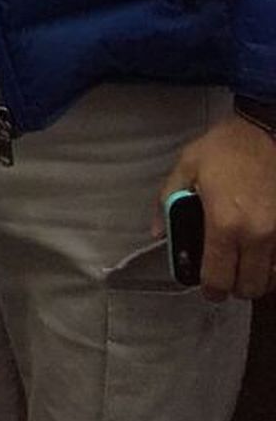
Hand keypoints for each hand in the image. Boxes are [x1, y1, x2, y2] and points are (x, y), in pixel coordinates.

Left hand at [160, 114, 275, 300]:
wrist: (264, 130)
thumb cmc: (225, 147)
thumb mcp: (187, 166)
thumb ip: (167, 201)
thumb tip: (157, 233)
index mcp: (223, 224)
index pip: (218, 278)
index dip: (210, 290)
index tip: (207, 288)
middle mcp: (255, 235)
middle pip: (248, 287)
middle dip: (234, 288)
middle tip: (225, 276)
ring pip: (270, 280)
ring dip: (256, 278)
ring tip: (244, 265)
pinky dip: (273, 266)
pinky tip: (262, 255)